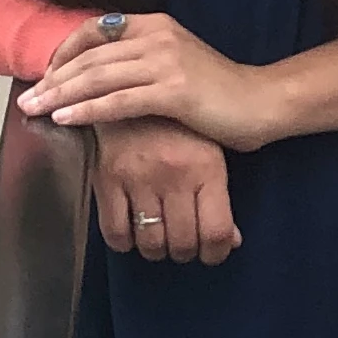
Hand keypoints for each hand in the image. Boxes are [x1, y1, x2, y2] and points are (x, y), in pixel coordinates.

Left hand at [22, 11, 288, 151]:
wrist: (261, 103)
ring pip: (98, 77)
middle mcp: (157, 36)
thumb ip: (141, 61)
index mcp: (156, 25)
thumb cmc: (218, 91)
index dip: (64, 51)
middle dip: (52, 79)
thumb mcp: (176, 62)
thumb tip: (98, 76)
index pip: (96, 29)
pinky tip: (65, 119)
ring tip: (34, 110)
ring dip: (60, 94)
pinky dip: (87, 110)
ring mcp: (166, 62)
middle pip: (90, 56)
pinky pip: (118, 101)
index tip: (46, 75)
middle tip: (26, 99)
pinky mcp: (173, 91)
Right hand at [90, 116, 238, 264]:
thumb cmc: (179, 123)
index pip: (216, 231)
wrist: (133, 84)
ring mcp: (138, 177)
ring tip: (159, 239)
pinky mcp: (106, 178)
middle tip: (182, 245)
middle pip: (183, 243)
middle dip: (185, 252)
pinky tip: (133, 232)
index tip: (210, 253)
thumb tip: (231, 242)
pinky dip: (125, 243)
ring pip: (151, 243)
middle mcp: (174, 174)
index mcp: (206, 166)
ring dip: (157, 250)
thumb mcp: (209, 151)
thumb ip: (219, 198)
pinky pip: (115, 232)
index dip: (215, 253)